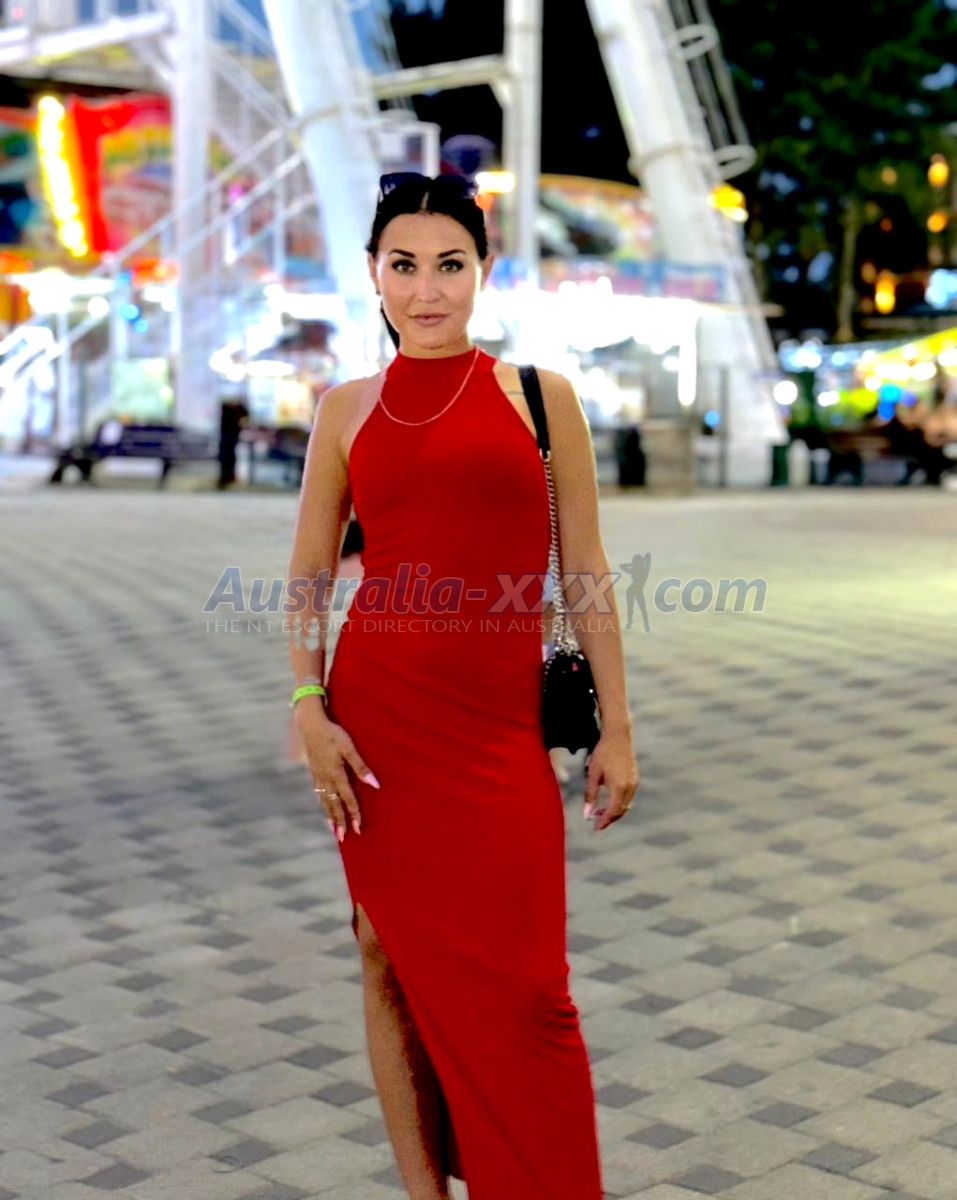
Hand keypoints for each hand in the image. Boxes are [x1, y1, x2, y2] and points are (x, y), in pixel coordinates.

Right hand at [297, 706, 379, 839]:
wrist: (310, 724)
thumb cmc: (332, 734)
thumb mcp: (349, 747)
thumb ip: (360, 766)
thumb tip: (375, 784)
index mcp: (336, 774)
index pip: (348, 799)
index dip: (354, 814)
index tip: (359, 828)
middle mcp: (326, 779)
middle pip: (334, 805)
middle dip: (340, 822)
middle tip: (344, 838)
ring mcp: (318, 776)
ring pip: (325, 801)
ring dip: (330, 817)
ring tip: (334, 831)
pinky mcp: (313, 772)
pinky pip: (318, 793)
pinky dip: (322, 805)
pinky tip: (324, 808)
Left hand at [584, 727, 638, 831]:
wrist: (618, 737)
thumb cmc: (602, 754)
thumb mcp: (593, 774)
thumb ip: (590, 795)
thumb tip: (587, 814)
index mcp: (619, 787)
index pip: (613, 811)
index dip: (604, 821)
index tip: (596, 828)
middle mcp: (630, 787)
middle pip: (621, 810)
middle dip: (609, 818)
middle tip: (597, 823)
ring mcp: (634, 783)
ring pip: (626, 805)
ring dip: (615, 811)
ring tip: (601, 813)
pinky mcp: (635, 778)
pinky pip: (629, 797)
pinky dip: (620, 803)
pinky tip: (610, 801)